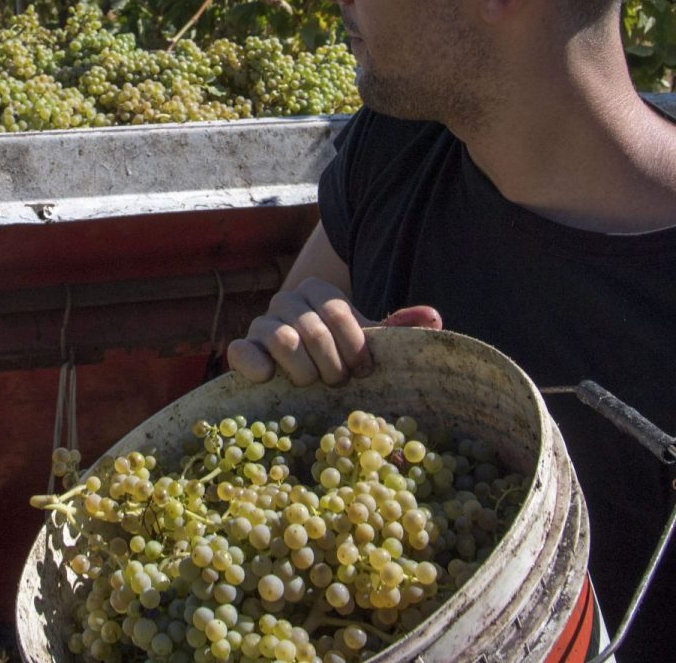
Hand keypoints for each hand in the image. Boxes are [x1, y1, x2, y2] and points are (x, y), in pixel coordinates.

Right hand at [225, 278, 441, 386]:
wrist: (300, 368)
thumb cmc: (339, 354)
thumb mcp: (368, 341)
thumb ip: (398, 330)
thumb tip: (433, 318)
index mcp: (318, 291)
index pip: (337, 310)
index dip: (354, 345)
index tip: (364, 371)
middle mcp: (286, 300)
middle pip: (311, 328)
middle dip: (332, 365)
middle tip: (339, 383)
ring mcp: (261, 324)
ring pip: (281, 340)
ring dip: (303, 372)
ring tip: (311, 384)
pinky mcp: (242, 349)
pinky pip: (241, 351)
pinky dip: (257, 366)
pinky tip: (270, 380)